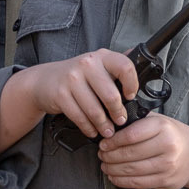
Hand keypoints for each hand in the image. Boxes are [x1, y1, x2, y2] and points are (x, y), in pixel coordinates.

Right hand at [16, 50, 137, 139]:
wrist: (44, 80)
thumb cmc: (78, 76)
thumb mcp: (98, 66)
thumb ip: (117, 68)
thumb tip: (144, 66)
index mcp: (102, 57)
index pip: (125, 67)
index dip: (132, 84)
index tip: (132, 97)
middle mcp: (87, 64)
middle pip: (111, 95)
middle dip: (118, 113)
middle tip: (121, 121)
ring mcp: (72, 78)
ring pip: (95, 110)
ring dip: (104, 125)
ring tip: (108, 132)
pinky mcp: (60, 94)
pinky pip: (79, 117)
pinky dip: (88, 128)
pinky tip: (92, 131)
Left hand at [98, 114, 188, 188]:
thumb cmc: (170, 135)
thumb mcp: (158, 121)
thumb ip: (136, 122)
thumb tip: (109, 130)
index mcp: (163, 127)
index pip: (131, 135)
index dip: (113, 141)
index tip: (103, 144)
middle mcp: (168, 146)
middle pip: (129, 154)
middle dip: (110, 156)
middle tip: (101, 155)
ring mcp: (168, 166)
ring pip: (132, 170)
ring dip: (112, 169)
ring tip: (105, 165)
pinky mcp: (166, 181)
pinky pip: (138, 183)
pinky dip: (121, 181)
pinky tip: (113, 176)